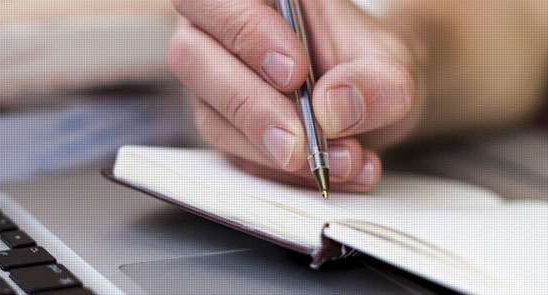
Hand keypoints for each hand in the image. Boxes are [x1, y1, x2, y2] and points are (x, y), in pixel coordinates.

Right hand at [168, 0, 420, 191]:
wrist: (368, 103)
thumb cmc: (366, 66)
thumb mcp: (392, 64)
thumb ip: (375, 79)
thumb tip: (332, 107)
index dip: (242, 29)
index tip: (294, 72)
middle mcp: (216, 33)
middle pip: (191, 55)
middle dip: (250, 103)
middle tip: (303, 137)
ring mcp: (211, 85)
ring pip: (209, 114)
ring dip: (272, 148)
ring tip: (342, 159)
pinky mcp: (222, 130)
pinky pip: (233, 157)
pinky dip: (285, 173)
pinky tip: (334, 170)